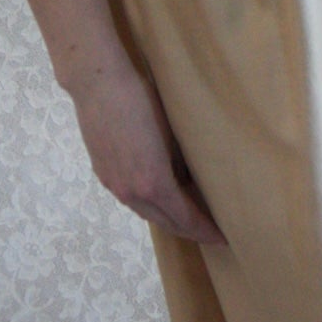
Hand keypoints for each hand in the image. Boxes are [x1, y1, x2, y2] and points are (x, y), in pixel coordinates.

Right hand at [67, 58, 226, 246]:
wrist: (98, 83)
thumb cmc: (142, 101)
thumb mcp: (173, 133)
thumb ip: (182, 163)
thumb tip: (190, 181)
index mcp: (153, 184)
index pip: (186, 219)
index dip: (205, 230)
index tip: (223, 237)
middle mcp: (131, 193)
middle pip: (166, 223)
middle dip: (190, 231)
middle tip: (211, 232)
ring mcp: (114, 185)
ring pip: (147, 213)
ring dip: (169, 219)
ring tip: (189, 216)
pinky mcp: (104, 174)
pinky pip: (132, 199)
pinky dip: (151, 204)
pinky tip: (160, 196)